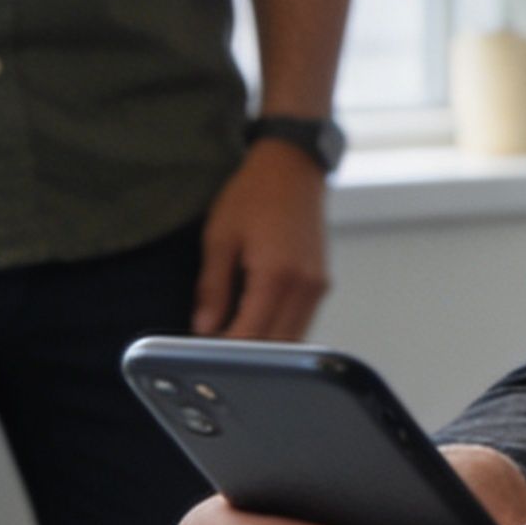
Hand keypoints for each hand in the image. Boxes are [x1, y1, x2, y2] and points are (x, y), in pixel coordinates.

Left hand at [196, 138, 330, 338]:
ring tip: (234, 342)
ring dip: (266, 347)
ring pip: (293, 340)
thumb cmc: (254, 193)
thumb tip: (204, 329)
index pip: (252, 336)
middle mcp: (305, 286)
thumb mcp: (219, 237)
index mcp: (277, 275)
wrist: (293, 165)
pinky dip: (279, 332)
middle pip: (278, 347)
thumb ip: (212, 288)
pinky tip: (255, 325)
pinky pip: (301, 322)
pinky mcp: (321, 283)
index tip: (205, 358)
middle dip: (248, 357)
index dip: (228, 353)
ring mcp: (318, 286)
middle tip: (217, 358)